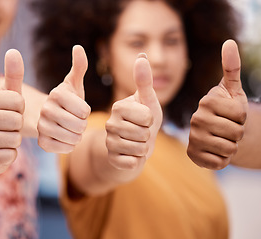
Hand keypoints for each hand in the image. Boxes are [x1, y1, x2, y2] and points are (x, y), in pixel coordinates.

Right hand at [0, 49, 24, 176]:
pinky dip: (9, 155)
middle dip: (17, 126)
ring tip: (1, 139)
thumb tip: (14, 51)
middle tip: (6, 128)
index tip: (9, 112)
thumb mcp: (7, 96)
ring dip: (13, 141)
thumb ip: (13, 75)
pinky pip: (10, 155)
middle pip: (17, 120)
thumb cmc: (0, 118)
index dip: (19, 109)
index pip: (18, 101)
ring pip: (15, 139)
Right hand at [37, 45, 90, 152]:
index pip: (85, 111)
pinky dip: (69, 146)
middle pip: (80, 125)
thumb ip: (79, 67)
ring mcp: (41, 127)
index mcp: (56, 94)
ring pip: (73, 138)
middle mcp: (46, 109)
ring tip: (70, 129)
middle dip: (82, 125)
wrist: (50, 117)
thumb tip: (78, 47)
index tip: (78, 109)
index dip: (86, 112)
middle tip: (75, 121)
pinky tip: (64, 138)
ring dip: (76, 136)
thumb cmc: (66, 100)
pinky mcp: (41, 142)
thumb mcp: (73, 83)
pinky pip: (65, 148)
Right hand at [105, 53, 162, 170]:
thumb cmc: (144, 120)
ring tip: (138, 143)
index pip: (146, 117)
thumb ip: (145, 80)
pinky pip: (133, 162)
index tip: (144, 120)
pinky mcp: (112, 159)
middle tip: (142, 133)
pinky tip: (132, 154)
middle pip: (143, 133)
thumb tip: (142, 55)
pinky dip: (138, 160)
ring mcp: (109, 142)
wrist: (136, 145)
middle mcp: (110, 124)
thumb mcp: (148, 100)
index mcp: (118, 107)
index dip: (151, 120)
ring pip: (139, 148)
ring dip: (144, 148)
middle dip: (148, 135)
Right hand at [187, 40, 247, 169]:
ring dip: (232, 147)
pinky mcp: (193, 155)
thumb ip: (232, 67)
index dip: (243, 117)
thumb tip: (229, 42)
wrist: (218, 131)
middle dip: (239, 133)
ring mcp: (193, 138)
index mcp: (206, 102)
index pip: (240, 115)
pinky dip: (223, 160)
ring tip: (223, 139)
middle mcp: (195, 120)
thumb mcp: (234, 89)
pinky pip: (219, 162)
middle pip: (236, 133)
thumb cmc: (229, 110)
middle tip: (229, 128)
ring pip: (229, 149)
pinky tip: (215, 151)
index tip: (233, 114)